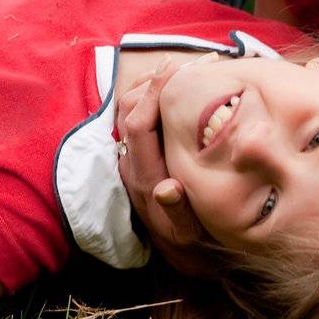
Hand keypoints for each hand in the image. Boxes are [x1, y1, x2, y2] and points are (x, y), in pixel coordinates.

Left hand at [115, 58, 215, 276]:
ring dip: (152, 85)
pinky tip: (173, 85)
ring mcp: (131, 158)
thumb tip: (167, 189)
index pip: (138, 125)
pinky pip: (134, 115)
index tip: (177, 71)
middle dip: (156, 81)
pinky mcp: (136, 156)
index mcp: (144, 177)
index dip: (153, 94)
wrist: (174, 254)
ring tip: (185, 68)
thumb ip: (179, 213)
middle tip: (191, 63)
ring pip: (128, 109)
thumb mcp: (190, 235)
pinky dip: (150, 94)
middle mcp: (131, 164)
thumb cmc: (190, 242)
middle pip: (129, 109)